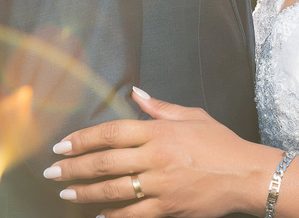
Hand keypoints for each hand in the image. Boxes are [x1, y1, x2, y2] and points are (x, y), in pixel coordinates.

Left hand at [44, 88, 276, 217]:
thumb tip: (135, 92)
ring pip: (113, 189)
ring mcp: (161, 184)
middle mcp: (156, 156)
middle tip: (51, 172)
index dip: (83, 139)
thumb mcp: (192, 116)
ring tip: (65, 193)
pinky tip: (96, 217)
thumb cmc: (221, 144)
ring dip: (84, 192)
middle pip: (104, 162)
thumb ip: (159, 106)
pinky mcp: (168, 207)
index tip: (62, 145)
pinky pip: (132, 215)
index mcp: (159, 131)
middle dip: (73, 167)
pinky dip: (112, 217)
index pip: (111, 132)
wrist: (247, 175)